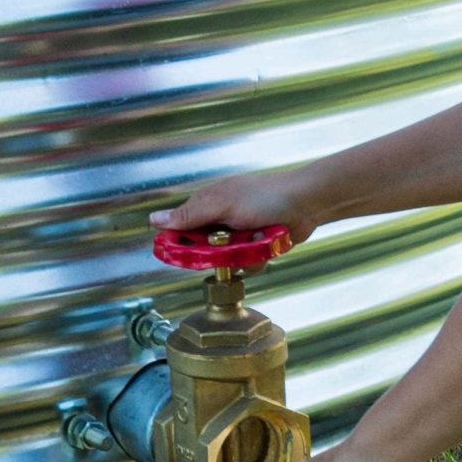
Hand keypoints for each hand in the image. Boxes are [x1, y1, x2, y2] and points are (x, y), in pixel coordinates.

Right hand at [150, 165, 324, 246]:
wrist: (306, 203)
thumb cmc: (266, 196)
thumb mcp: (222, 205)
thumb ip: (190, 215)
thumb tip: (155, 219)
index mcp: (207, 205)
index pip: (179, 230)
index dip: (179, 245)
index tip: (183, 255)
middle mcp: (220, 220)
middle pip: (202, 252)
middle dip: (216, 255)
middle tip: (230, 244)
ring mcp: (238, 235)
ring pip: (225, 262)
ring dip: (239, 258)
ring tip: (254, 242)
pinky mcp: (254, 246)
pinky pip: (246, 264)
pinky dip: (255, 260)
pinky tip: (265, 247)